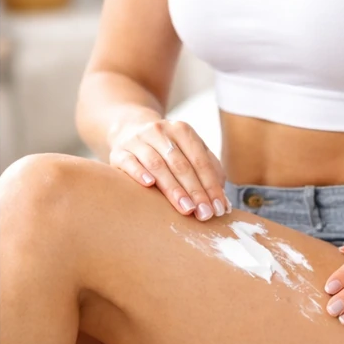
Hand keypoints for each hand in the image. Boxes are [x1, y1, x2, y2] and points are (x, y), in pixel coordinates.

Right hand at [108, 117, 227, 219]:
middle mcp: (161, 132)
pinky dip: (140, 173)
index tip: (218, 208)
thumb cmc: (167, 148)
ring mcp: (138, 141)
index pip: (201, 161)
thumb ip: (208, 171)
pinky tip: (149, 185)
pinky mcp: (119, 152)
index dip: (211, 185)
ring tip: (186, 209)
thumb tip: (223, 201)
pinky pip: (130, 162)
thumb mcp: (189, 151)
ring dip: (173, 189)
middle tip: (205, 214)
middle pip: (181, 165)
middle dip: (195, 191)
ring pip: (158, 165)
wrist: (129, 129)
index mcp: (183, 131)